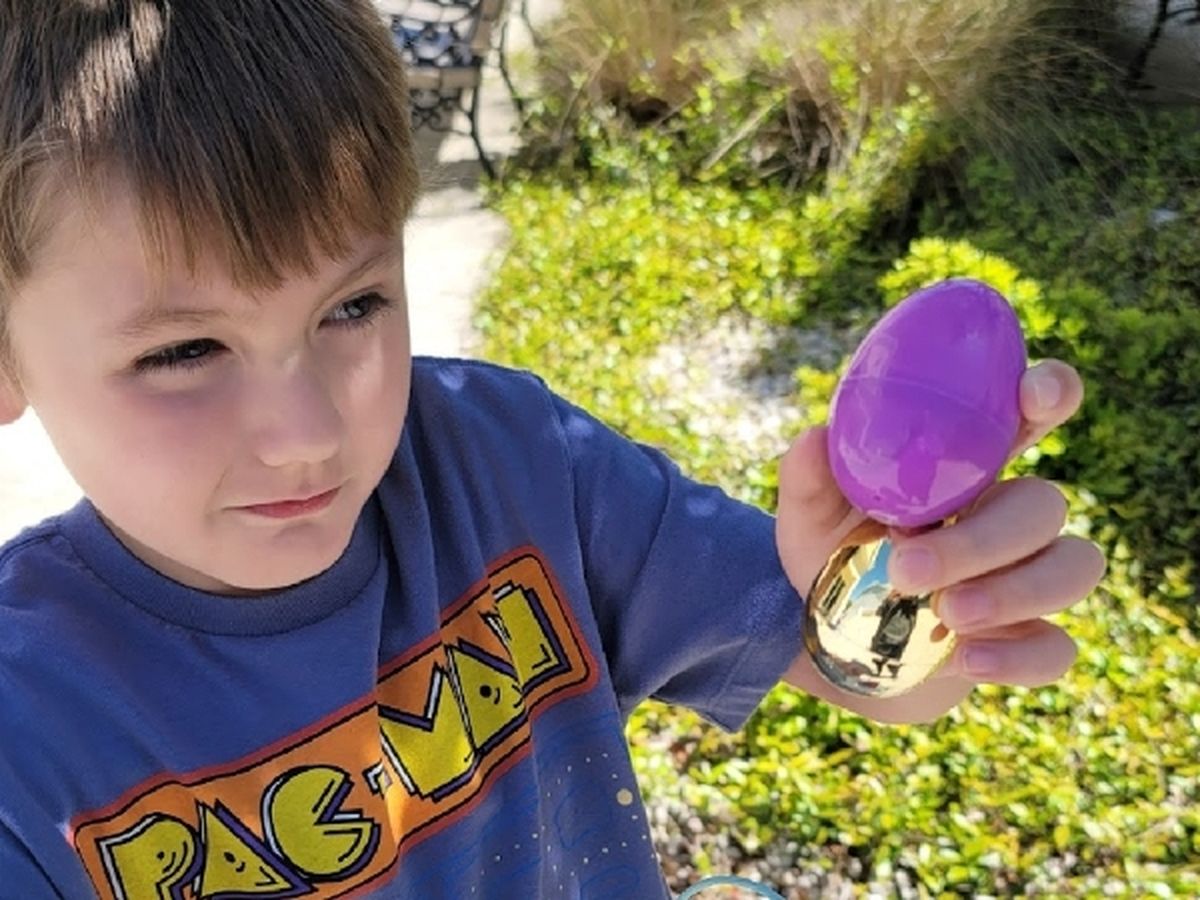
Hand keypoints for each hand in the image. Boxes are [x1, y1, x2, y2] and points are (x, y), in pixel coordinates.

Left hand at [775, 359, 1106, 722]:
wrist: (837, 644)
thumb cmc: (837, 559)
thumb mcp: (811, 517)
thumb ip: (810, 478)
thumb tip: (816, 438)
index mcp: (964, 470)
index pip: (1026, 417)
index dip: (1050, 393)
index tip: (1037, 395)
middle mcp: (1008, 518)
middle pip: (1043, 505)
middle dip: (982, 539)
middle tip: (907, 568)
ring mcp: (1027, 580)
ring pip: (1073, 567)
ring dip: (1013, 591)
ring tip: (945, 613)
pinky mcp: (1026, 642)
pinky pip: (1057, 648)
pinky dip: (1017, 656)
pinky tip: (965, 657)